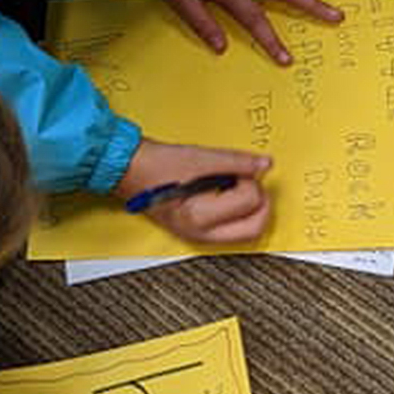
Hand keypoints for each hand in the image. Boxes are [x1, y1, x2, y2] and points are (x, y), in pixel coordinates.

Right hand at [115, 139, 272, 247]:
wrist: (129, 171)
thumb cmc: (155, 166)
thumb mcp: (201, 157)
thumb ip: (237, 162)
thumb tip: (263, 165)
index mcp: (200, 216)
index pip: (250, 202)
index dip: (250, 180)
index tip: (238, 169)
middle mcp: (201, 233)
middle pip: (255, 228)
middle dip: (260, 202)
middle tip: (248, 182)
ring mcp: (200, 236)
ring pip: (246, 232)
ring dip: (249, 209)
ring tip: (232, 188)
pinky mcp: (198, 233)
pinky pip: (232, 230)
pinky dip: (237, 214)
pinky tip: (224, 196)